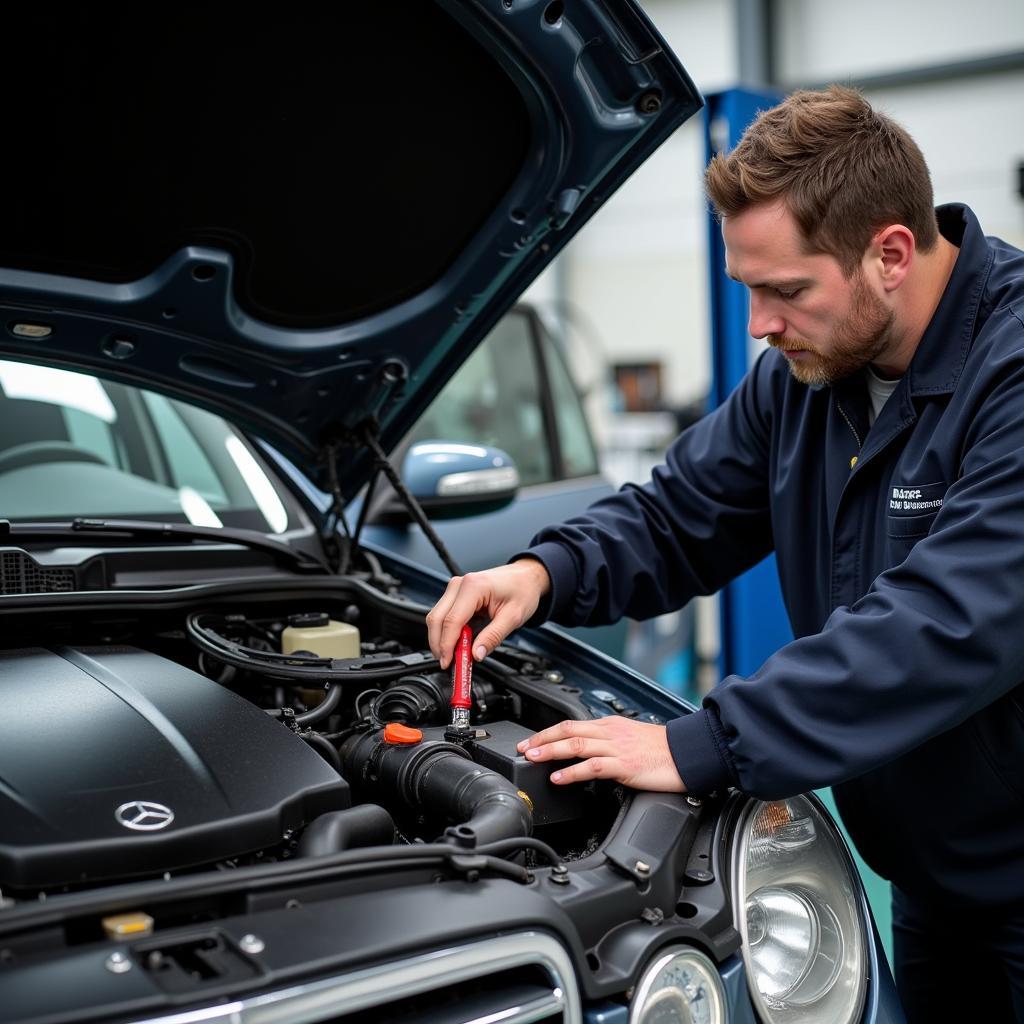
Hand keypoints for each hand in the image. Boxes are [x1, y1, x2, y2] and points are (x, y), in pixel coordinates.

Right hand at [426, 558, 551, 668]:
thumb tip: (476, 654)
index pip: (452, 620)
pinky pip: (445, 616)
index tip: (448, 662)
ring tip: (455, 655)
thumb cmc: (522, 590)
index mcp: (474, 586)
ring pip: (437, 618)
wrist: (526, 577)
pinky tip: (458, 643)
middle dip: (439, 644)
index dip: (447, 645)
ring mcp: (456, 588)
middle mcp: (460, 584)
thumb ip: (493, 637)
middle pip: (437, 619)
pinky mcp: (456, 595)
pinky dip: (448, 632)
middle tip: (449, 663)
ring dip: (442, 639)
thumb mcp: (513, 617)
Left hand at [516, 716, 685, 791]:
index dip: (547, 732)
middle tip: (521, 749)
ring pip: (575, 744)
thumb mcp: (630, 740)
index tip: (530, 742)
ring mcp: (617, 748)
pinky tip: (558, 777)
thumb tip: (588, 755)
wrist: (688, 753)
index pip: (571, 723)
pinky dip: (572, 772)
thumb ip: (608, 745)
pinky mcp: (624, 764)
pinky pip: (592, 766)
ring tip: (531, 759)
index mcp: (611, 725)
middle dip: (541, 739)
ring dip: (549, 751)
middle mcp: (611, 732)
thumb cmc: (663, 750)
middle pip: (567, 730)